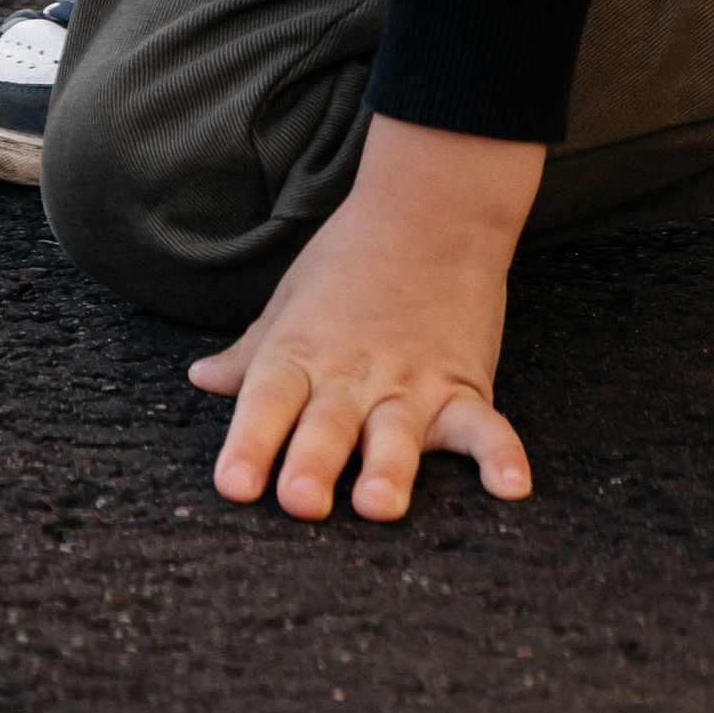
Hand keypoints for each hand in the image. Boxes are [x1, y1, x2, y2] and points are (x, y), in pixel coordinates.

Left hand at [188, 113, 540, 521]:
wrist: (432, 207)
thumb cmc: (350, 258)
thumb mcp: (290, 300)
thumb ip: (251, 352)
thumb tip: (202, 380)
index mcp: (301, 354)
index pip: (267, 400)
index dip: (248, 442)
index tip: (232, 485)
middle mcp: (352, 375)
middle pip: (328, 424)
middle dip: (314, 464)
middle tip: (301, 503)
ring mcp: (412, 382)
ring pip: (397, 432)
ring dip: (388, 468)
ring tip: (380, 505)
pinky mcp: (463, 385)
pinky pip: (485, 427)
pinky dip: (500, 456)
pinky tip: (511, 487)